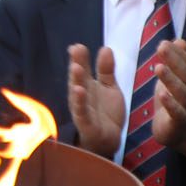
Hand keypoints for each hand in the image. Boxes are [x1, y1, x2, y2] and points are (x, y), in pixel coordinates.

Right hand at [66, 43, 125, 157]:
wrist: (108, 139)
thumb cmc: (106, 112)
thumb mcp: (109, 88)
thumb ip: (106, 70)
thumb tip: (105, 48)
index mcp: (87, 85)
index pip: (82, 69)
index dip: (80, 58)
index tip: (78, 46)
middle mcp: (82, 95)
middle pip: (78, 78)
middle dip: (77, 64)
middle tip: (76, 50)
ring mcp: (82, 109)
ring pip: (77, 93)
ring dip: (76, 81)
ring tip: (76, 68)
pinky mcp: (86, 123)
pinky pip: (81, 112)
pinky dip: (79, 102)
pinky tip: (79, 91)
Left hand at [148, 38, 185, 160]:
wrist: (181, 136)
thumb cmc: (175, 105)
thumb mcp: (174, 81)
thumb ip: (177, 62)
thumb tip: (180, 40)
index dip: (179, 54)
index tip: (166, 42)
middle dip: (174, 60)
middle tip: (161, 47)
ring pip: (183, 94)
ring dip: (171, 80)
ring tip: (159, 67)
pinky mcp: (179, 124)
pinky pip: (177, 113)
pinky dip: (171, 104)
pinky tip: (161, 94)